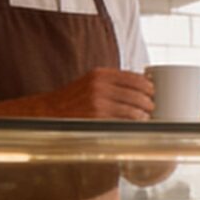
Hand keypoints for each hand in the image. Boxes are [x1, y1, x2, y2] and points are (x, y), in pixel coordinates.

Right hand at [32, 68, 154, 120]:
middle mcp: (100, 86)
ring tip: (145, 118)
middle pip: (140, 95)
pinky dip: (134, 125)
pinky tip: (134, 126)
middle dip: (149, 103)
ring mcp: (99, 102)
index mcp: (101, 74)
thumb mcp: (91, 82)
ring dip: (144, 116)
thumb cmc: (73, 98)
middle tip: (151, 108)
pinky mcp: (98, 118)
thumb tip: (143, 85)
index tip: (152, 93)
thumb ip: (113, 82)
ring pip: (135, 110)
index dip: (149, 87)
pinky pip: (125, 122)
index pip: (136, 78)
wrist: (47, 111)